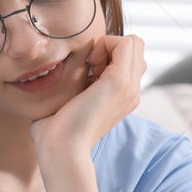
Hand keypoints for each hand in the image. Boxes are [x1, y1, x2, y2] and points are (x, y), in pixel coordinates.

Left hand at [29, 34, 144, 163]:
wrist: (60, 149)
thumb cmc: (56, 131)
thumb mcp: (71, 101)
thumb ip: (79, 83)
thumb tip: (70, 68)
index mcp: (122, 97)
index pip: (129, 59)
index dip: (108, 54)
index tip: (85, 69)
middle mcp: (131, 92)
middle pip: (136, 48)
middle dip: (111, 46)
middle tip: (88, 64)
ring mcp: (129, 87)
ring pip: (133, 42)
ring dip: (108, 45)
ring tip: (88, 65)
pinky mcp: (119, 82)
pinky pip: (125, 43)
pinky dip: (105, 44)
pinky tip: (87, 64)